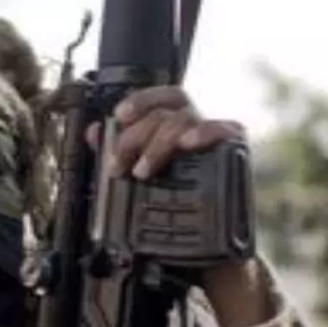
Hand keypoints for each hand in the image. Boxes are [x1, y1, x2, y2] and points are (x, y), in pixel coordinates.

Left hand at [94, 86, 244, 183]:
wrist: (206, 230)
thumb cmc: (172, 190)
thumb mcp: (140, 167)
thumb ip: (116, 148)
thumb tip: (94, 133)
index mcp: (174, 118)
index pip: (159, 96)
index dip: (139, 101)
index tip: (120, 116)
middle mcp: (194, 120)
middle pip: (163, 113)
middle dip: (135, 137)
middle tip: (119, 166)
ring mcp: (213, 131)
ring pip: (182, 121)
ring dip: (157, 145)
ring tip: (141, 171)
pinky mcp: (234, 145)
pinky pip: (220, 129)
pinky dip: (202, 132)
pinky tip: (187, 143)